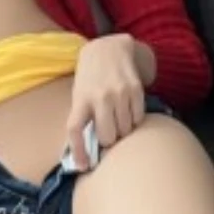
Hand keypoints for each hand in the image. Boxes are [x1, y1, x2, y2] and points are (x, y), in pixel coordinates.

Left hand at [64, 34, 145, 172]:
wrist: (109, 48)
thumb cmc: (91, 77)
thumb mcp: (80, 93)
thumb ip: (82, 117)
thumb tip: (85, 151)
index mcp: (81, 98)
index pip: (75, 129)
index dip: (78, 151)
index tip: (83, 165)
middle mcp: (100, 96)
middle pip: (107, 136)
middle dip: (107, 140)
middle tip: (107, 132)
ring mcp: (120, 93)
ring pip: (125, 130)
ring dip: (122, 130)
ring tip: (117, 117)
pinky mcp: (136, 90)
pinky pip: (138, 119)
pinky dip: (134, 120)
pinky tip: (128, 109)